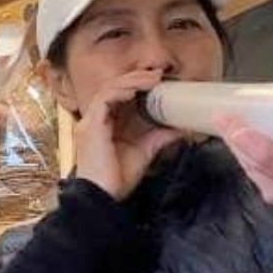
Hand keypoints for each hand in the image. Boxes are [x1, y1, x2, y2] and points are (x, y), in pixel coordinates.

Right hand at [75, 66, 185, 200]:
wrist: (103, 197)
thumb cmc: (118, 179)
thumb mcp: (145, 151)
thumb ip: (160, 137)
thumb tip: (181, 127)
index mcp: (105, 124)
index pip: (120, 96)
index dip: (139, 86)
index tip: (159, 82)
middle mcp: (96, 120)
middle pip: (114, 88)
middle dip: (137, 78)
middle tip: (158, 75)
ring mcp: (91, 121)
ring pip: (109, 89)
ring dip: (132, 81)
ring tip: (151, 79)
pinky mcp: (91, 126)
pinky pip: (104, 100)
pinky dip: (120, 92)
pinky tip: (135, 91)